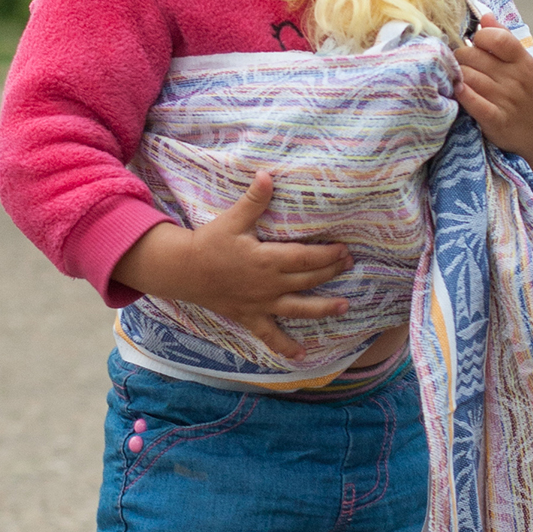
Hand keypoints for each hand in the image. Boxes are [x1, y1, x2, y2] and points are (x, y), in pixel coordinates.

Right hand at [113, 170, 352, 358]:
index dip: (327, 254)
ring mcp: (261, 304)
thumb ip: (254, 200)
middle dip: (331, 272)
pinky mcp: (250, 317)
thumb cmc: (209, 243)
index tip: (344, 250)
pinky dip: (285, 347)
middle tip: (350, 265)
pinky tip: (301, 357)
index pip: (305, 258)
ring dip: (322, 309)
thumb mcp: (232, 219)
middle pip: (308, 280)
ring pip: (298, 309)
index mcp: (267, 259)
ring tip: (344, 307)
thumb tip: (267, 175)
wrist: (183, 271)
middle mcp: (269, 284)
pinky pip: (269, 335)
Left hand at [454, 14, 532, 179]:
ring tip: (457, 77)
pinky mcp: (496, 121)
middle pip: (472, 57)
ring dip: (456, 75)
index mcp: (524, 61)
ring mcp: (506, 101)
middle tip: (460, 63)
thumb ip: (504, 38)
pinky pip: (473, 103)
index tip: (475, 44)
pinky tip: (457, 90)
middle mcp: (516, 80)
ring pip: (467, 77)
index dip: (479, 37)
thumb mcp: (524, 63)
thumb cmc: (529, 92)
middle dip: (460, 57)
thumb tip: (485, 16)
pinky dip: (462, 94)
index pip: (496, 38)